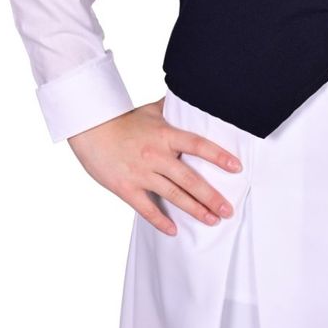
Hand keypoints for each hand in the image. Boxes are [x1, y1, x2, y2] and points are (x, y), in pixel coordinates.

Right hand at [66, 97, 243, 235]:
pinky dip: (160, 220)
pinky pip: (146, 207)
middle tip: (229, 210)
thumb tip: (193, 96)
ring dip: (194, 209)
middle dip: (211, 196)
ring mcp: (141, 173)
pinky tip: (174, 230)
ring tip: (212, 220)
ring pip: (173, 195)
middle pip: (190, 179)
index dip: (219, 156)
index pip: (199, 145)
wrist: (90, 129)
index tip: (237, 167)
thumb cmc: (122, 120)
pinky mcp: (125, 187)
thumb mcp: (150, 111)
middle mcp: (157, 155)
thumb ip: (172, 109)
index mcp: (165, 135)